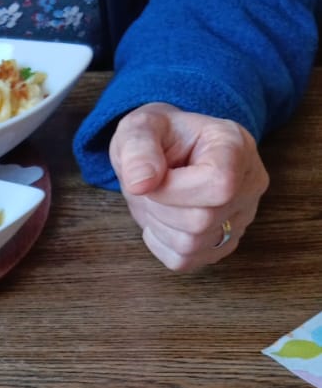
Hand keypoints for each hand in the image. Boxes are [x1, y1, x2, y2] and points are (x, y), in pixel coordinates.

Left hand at [109, 103, 268, 271]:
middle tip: (153, 187)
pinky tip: (166, 218)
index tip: (153, 177)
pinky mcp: (227, 243)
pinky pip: (186, 261)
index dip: (174, 190)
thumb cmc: (159, 137)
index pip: (220, 185)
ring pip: (193, 246)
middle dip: (161, 207)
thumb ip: (138, 147)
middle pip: (202, 220)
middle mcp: (250, 183)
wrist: (167, 151)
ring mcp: (242, 217)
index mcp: (235, 146)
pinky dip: (163, 244)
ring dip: (160, 226)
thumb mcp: (141, 126)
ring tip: (161, 200)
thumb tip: (140, 183)